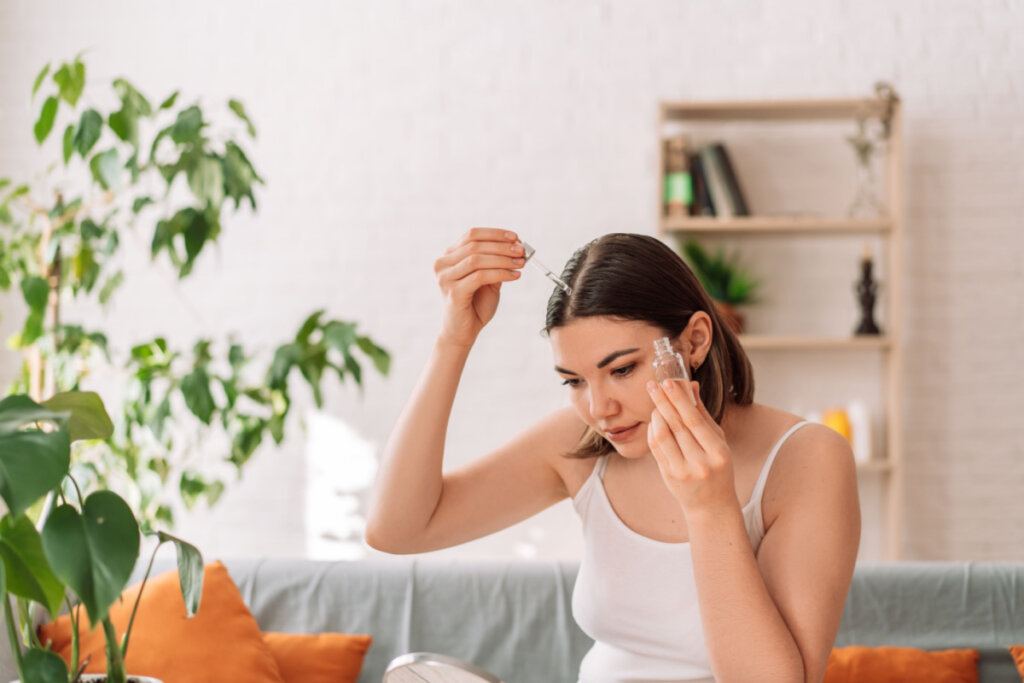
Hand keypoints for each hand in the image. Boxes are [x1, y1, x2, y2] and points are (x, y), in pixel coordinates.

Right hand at [433, 228, 525, 347]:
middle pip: (475, 245)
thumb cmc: (474, 305)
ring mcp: (446, 278)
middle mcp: (443, 264)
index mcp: (449, 256)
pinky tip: (514, 275)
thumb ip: (496, 263)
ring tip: (520, 263)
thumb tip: (516, 247)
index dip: (495, 234)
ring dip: (503, 259)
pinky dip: (500, 273)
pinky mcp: (453, 292)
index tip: (515, 237)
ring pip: (477, 260)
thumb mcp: (487, 279)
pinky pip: (480, 276)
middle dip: (502, 246)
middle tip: (522, 251)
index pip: (472, 235)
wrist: (463, 331)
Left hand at [646, 379, 737, 513]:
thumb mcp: (718, 441)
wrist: (711, 505)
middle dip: (662, 402)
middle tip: (652, 385)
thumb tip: (691, 385)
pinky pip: (655, 448)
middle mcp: (701, 463)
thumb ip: (703, 413)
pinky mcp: (668, 476)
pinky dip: (652, 431)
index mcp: (718, 452)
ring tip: (656, 404)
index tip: (668, 382)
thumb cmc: (717, 467)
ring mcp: (683, 472)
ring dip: (656, 416)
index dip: (679, 400)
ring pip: (662, 436)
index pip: (694, 420)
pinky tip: (654, 422)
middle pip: (676, 426)